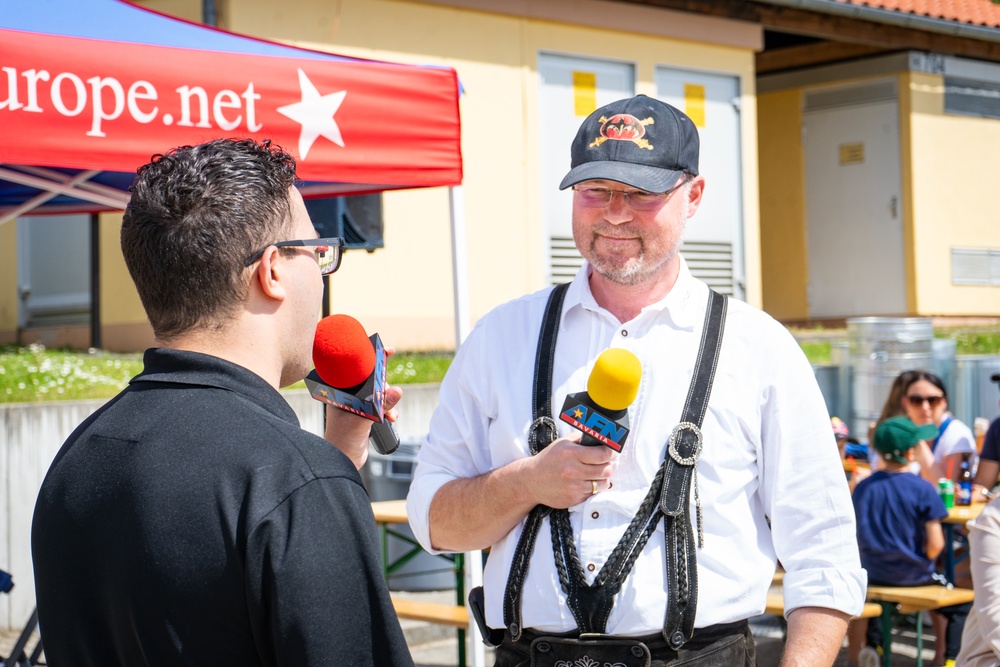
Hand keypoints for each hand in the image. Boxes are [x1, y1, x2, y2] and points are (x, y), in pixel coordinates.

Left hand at [324, 343, 402, 469]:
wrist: (342, 461)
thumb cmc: (342, 439)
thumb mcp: (363, 419)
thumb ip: (380, 405)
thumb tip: (396, 391)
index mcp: (340, 390)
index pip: (356, 368)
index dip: (372, 358)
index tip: (387, 350)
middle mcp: (347, 395)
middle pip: (371, 380)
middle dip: (385, 386)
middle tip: (392, 392)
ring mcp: (356, 405)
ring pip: (379, 393)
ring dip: (388, 402)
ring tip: (391, 414)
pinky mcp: (364, 415)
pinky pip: (381, 406)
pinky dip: (389, 410)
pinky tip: (390, 419)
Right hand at [523, 436, 614, 508]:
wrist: (531, 481)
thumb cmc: (549, 460)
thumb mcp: (562, 443)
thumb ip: (581, 439)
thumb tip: (600, 438)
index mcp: (571, 454)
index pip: (602, 454)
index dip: (611, 453)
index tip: (612, 452)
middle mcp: (573, 471)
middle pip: (606, 470)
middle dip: (609, 466)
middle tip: (606, 463)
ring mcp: (574, 487)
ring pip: (602, 484)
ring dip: (603, 478)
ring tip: (597, 473)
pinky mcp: (574, 499)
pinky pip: (593, 494)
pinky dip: (593, 488)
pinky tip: (586, 482)